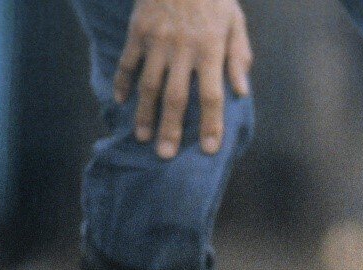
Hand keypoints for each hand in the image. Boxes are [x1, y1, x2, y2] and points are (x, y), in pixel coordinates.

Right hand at [113, 0, 252, 159]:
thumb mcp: (234, 21)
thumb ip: (238, 56)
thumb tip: (242, 92)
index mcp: (210, 49)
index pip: (212, 95)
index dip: (211, 124)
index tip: (209, 149)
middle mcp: (183, 49)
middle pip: (176, 97)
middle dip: (171, 129)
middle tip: (166, 156)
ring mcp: (157, 41)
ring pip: (149, 85)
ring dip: (145, 114)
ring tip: (143, 138)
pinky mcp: (138, 31)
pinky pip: (128, 62)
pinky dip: (122, 82)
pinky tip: (120, 102)